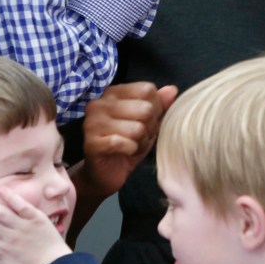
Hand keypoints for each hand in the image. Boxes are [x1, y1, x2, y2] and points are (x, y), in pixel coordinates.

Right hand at [75, 82, 178, 197]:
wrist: (105, 174)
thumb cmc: (128, 143)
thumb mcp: (148, 123)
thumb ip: (159, 105)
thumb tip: (172, 89)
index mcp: (113, 93)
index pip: (147, 90)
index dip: (156, 108)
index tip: (148, 122)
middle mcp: (100, 103)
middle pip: (145, 109)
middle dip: (150, 128)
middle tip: (140, 137)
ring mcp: (93, 122)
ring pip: (137, 128)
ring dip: (141, 142)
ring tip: (133, 146)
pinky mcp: (91, 142)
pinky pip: (124, 143)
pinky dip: (131, 150)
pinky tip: (125, 153)